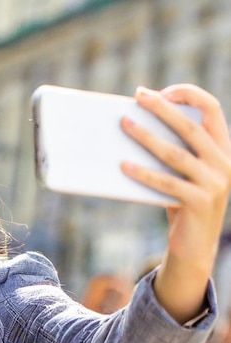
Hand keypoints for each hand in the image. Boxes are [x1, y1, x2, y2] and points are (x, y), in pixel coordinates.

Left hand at [120, 84, 230, 322]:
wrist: (195, 247)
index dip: (188, 96)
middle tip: (138, 96)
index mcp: (222, 149)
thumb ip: (172, 152)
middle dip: (163, 108)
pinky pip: (167, 184)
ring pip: (176, 154)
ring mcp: (215, 183)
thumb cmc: (181, 204)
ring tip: (124, 125)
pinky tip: (124, 165)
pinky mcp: (200, 203)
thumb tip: (132, 125)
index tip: (161, 91)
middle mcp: (223, 163)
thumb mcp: (182, 174)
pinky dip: (145, 174)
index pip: (212, 110)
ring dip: (147, 137)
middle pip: (191, 127)